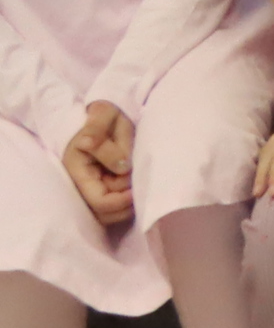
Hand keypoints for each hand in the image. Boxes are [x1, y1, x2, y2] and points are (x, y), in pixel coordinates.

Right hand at [59, 100, 130, 224]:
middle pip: (106, 213)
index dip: (121, 201)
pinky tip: (140, 187)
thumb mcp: (104, 116)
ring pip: (112, 214)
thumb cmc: (105, 114)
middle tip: (141, 185)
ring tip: (141, 185)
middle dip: (126, 204)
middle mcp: (83, 184)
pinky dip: (130, 203)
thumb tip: (121, 165)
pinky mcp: (105, 186)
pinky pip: (117, 206)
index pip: (99, 201)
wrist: (105, 113)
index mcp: (78, 169)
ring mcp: (95, 187)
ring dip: (129, 205)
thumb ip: (107, 140)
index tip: (137, 189)